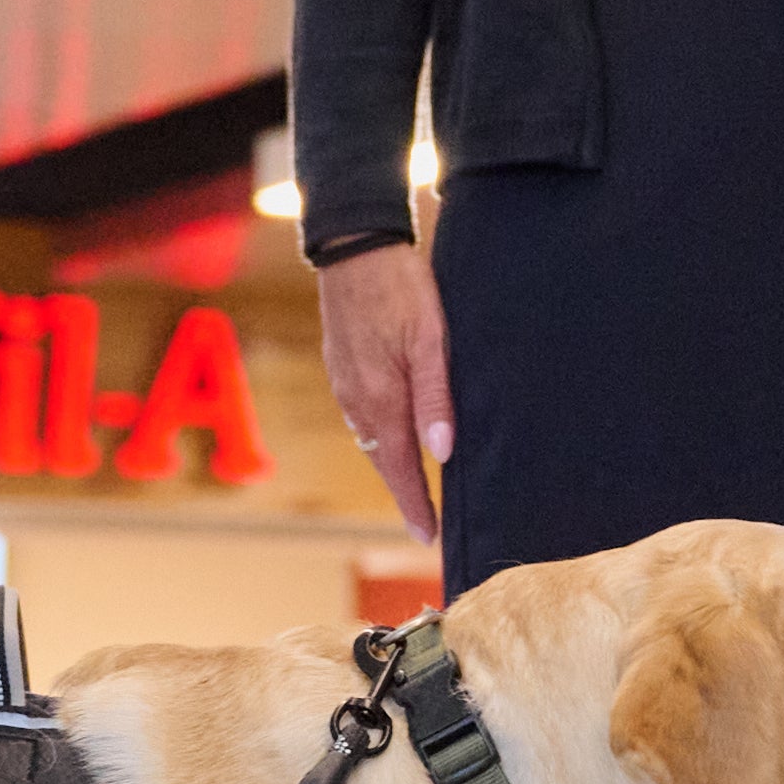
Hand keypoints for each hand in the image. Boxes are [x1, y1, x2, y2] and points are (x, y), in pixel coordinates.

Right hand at [319, 239, 454, 543]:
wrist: (355, 247)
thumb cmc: (401, 288)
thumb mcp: (431, 340)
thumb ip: (436, 398)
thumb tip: (442, 453)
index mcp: (382, 399)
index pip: (400, 469)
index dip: (415, 505)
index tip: (427, 537)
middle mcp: (358, 400)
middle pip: (384, 460)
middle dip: (404, 492)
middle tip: (425, 521)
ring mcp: (345, 384)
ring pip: (372, 438)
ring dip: (392, 463)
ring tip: (415, 485)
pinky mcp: (342, 368)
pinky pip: (363, 414)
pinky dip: (381, 434)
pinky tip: (395, 431)